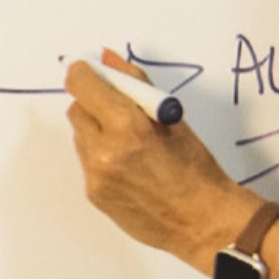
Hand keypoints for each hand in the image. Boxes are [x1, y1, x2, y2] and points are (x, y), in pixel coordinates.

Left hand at [65, 53, 258, 272]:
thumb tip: (107, 57)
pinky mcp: (93, 194)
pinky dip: (100, 154)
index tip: (91, 70)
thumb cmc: (194, 167)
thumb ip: (134, 82)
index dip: (84, 72)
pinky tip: (128, 164)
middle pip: (76, 108)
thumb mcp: (170, 116)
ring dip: (96, 129)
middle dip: (93, 102)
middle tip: (119, 108)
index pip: (81, 83)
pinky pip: (86, 161)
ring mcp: (95, 176)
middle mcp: (104, 151)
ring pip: (79, 135)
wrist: (201, 221)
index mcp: (126, 125)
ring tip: (129, 141)